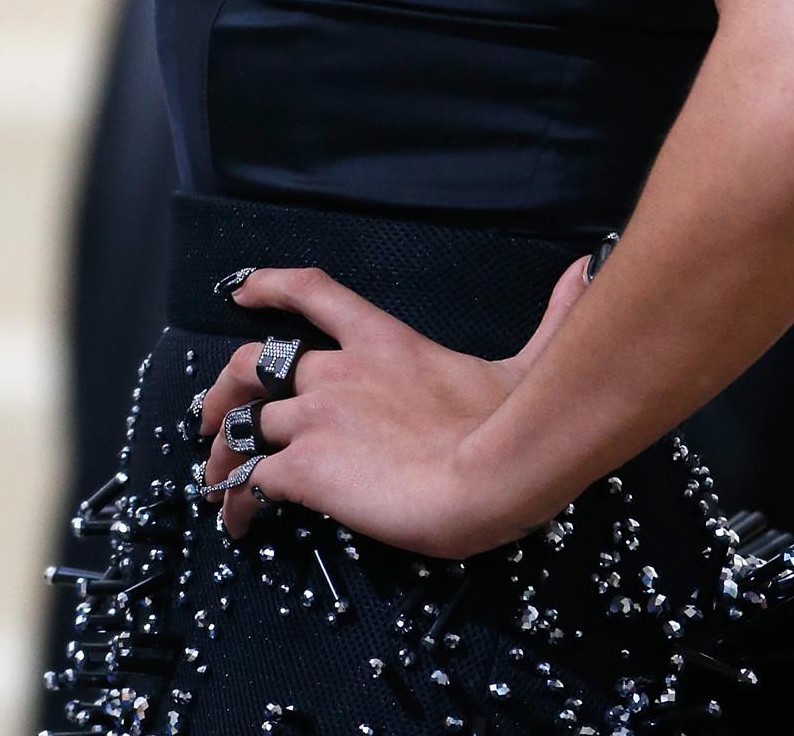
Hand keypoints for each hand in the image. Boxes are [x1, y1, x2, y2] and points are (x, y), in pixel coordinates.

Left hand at [195, 255, 591, 554]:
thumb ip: (552, 315)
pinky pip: (251, 482)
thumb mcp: (531, 360)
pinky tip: (237, 525)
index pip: (312, 292)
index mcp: (383, 339)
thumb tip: (585, 268)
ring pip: (243, 424)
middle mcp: (337, 371)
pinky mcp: (305, 468)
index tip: (239, 291)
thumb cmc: (511, 420)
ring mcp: (316, 417)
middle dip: (223, 386)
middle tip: (208, 414)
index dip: (268, 285)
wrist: (488, 474)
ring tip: (213, 477)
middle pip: (254, 362)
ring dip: (221, 449)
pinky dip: (235, 502)